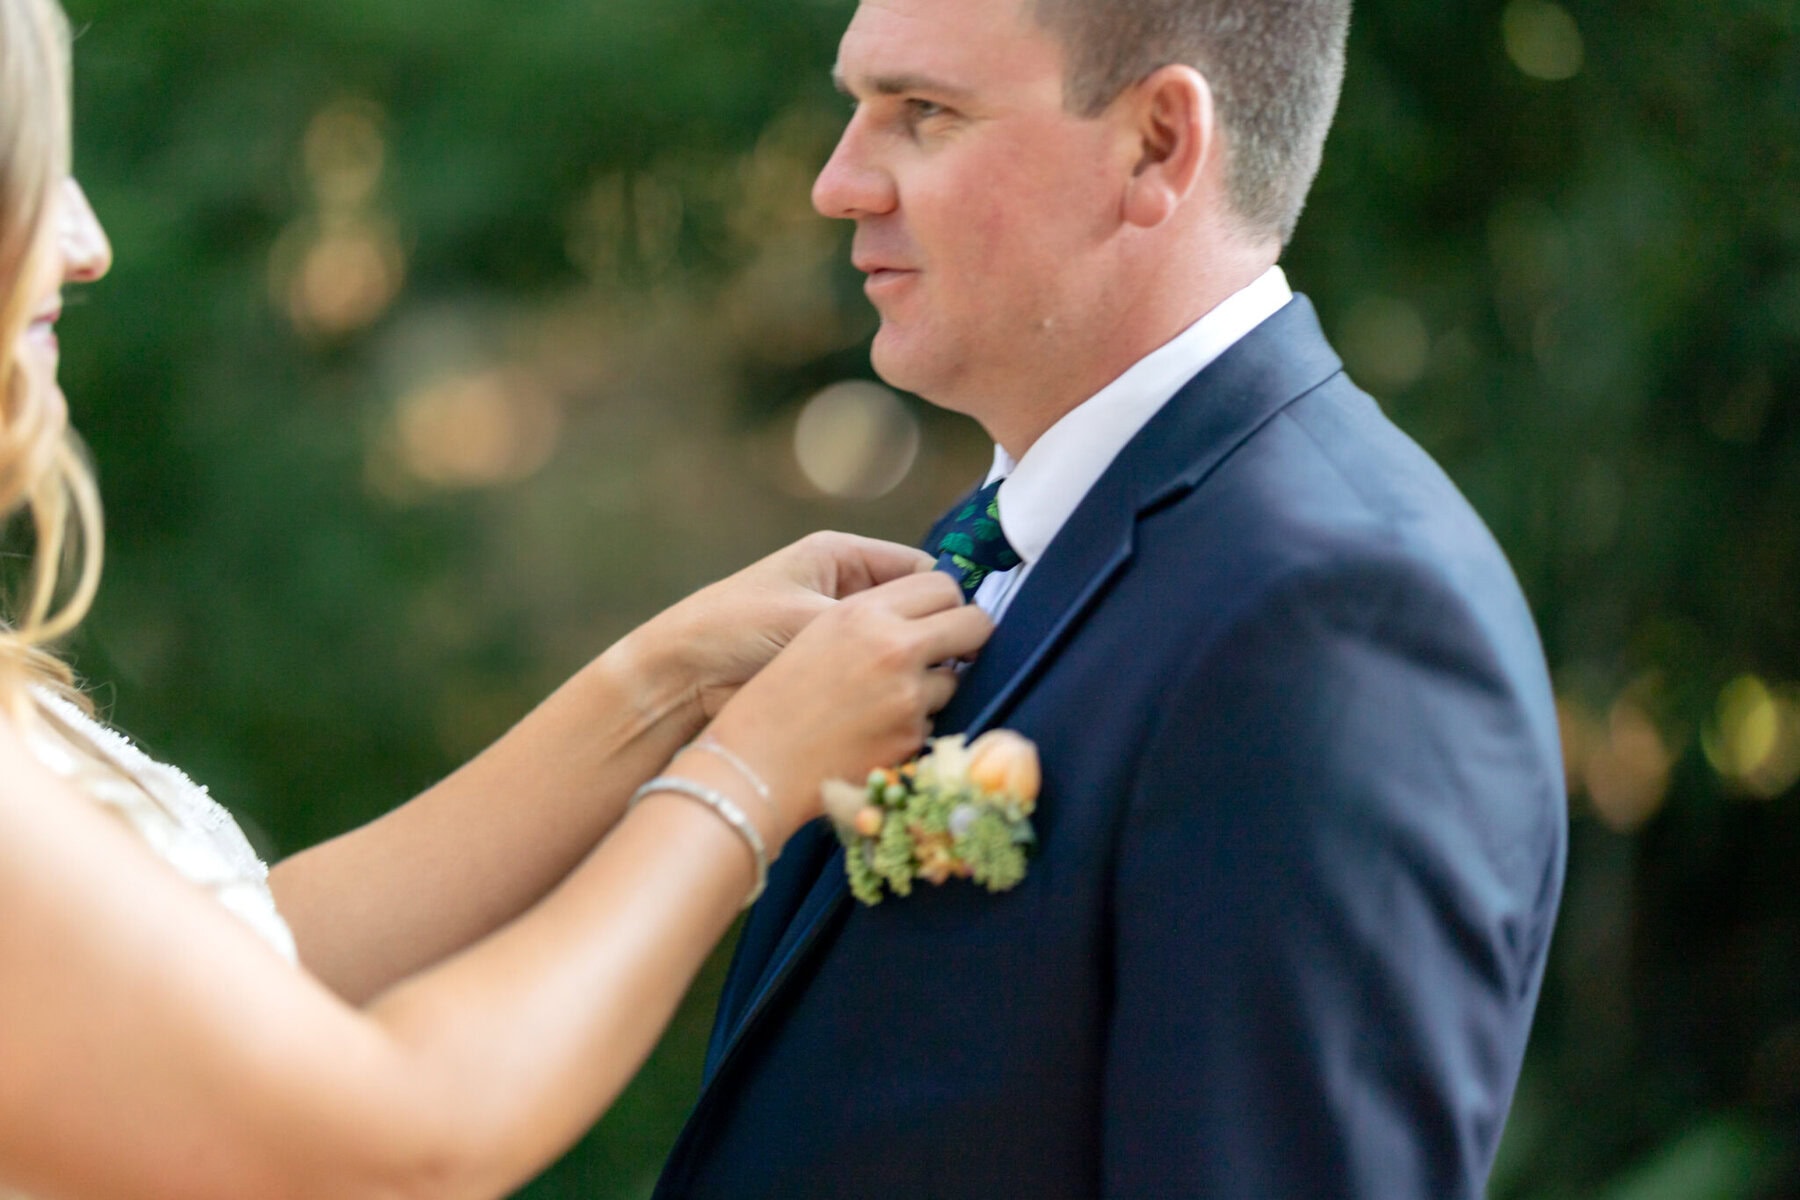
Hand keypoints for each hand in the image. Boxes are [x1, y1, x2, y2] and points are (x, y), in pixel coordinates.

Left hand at [640, 532, 935, 721]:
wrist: (679, 679)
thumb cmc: (735, 630)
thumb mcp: (810, 619)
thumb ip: (874, 625)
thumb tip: (943, 643)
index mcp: (841, 558)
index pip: (921, 571)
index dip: (946, 601)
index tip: (968, 633)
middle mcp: (847, 592)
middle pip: (921, 610)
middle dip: (939, 637)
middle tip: (959, 667)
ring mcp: (841, 634)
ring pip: (906, 648)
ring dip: (920, 669)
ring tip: (938, 689)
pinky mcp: (833, 674)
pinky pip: (883, 679)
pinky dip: (897, 693)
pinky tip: (910, 709)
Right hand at [699, 570, 993, 843]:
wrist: (753, 762)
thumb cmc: (775, 696)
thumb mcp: (815, 631)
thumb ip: (874, 615)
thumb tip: (935, 612)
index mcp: (862, 612)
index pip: (942, 585)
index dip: (947, 602)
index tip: (942, 615)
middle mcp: (892, 647)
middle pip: (973, 624)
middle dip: (969, 636)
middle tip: (955, 649)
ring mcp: (907, 696)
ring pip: (953, 681)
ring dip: (930, 690)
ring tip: (881, 703)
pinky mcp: (910, 738)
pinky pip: (932, 723)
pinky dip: (910, 728)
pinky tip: (871, 733)